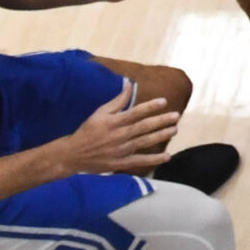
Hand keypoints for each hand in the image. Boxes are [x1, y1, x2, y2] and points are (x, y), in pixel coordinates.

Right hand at [57, 92, 179, 175]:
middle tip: (176, 116)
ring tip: (174, 130)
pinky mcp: (120, 163)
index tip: (164, 101)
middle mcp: (119, 136)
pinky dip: (153, 160)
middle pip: (143, 127)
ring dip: (160, 136)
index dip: (150, 106)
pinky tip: (167, 157)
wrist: (73, 155)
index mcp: (113, 122)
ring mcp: (120, 151)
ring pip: (144, 142)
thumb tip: (130, 85)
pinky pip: (139, 161)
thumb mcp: (99, 113)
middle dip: (161, 121)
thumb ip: (117, 101)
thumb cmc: (87, 130)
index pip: (135, 112)